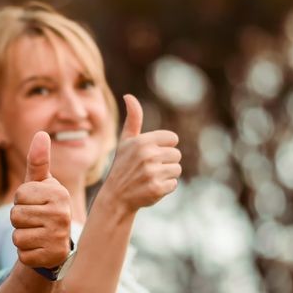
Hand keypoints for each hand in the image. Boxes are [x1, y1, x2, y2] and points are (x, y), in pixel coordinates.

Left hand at [11, 131, 72, 270]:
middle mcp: (62, 215)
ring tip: (37, 234)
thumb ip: (38, 161)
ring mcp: (58, 237)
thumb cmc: (44, 207)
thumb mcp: (40, 185)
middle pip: (16, 215)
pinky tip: (39, 249)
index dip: (21, 200)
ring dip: (21, 237)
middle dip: (19, 220)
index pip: (19, 194)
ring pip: (17, 236)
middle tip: (35, 221)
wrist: (56, 243)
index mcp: (59, 194)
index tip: (34, 204)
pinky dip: (26, 253)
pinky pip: (22, 254)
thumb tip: (41, 133)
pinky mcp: (51, 257)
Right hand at [96, 95, 180, 213]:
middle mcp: (147, 155)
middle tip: (149, 168)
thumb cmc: (122, 166)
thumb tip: (129, 96)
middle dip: (165, 161)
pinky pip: (173, 184)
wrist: (115, 197)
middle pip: (176, 154)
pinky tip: (151, 188)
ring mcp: (152, 173)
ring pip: (176, 169)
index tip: (151, 154)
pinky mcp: (157, 188)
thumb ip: (132, 119)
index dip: (164, 146)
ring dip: (166, 175)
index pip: (172, 139)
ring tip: (149, 178)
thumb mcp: (126, 141)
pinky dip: (165, 188)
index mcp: (142, 141)